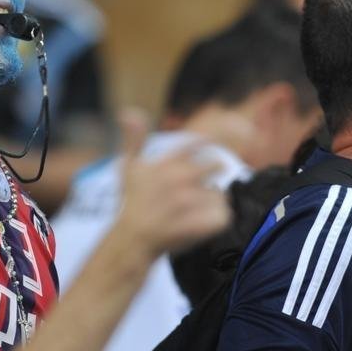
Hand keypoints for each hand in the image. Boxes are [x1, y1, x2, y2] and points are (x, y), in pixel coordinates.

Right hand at [115, 113, 230, 258]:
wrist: (132, 239)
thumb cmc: (132, 201)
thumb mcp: (129, 166)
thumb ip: (133, 138)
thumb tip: (128, 110)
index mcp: (166, 163)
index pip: (199, 142)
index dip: (208, 142)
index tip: (209, 146)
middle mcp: (179, 179)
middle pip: (217, 163)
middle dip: (213, 170)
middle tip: (197, 183)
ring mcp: (191, 202)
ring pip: (219, 192)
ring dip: (210, 199)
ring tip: (190, 209)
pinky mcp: (202, 223)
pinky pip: (223, 215)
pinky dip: (215, 219)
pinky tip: (197, 222)